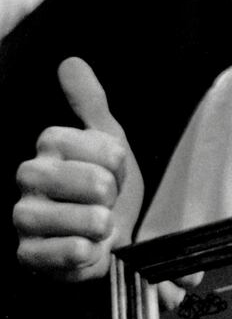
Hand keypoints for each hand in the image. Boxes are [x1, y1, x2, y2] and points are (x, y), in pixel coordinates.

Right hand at [14, 57, 144, 281]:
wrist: (107, 241)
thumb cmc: (107, 190)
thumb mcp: (108, 141)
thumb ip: (91, 102)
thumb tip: (70, 63)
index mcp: (50, 145)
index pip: (106, 149)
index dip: (120, 165)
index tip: (113, 173)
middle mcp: (29, 176)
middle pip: (96, 183)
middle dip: (113, 197)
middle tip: (103, 202)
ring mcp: (25, 217)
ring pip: (87, 219)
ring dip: (103, 226)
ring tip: (97, 226)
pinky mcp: (28, 255)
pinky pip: (72, 252)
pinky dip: (89, 253)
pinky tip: (87, 248)